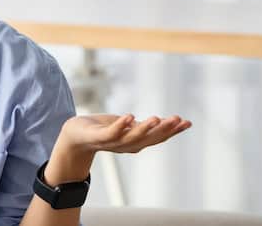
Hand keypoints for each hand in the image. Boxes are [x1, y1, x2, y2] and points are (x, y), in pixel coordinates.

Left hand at [59, 113, 191, 154]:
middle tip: (178, 119)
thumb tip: (161, 123)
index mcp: (135, 142)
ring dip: (144, 129)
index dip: (172, 131)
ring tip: (157, 118)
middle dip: (164, 130)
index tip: (188, 122)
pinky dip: (120, 126)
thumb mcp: (124, 127)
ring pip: (131, 138)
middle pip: (148, 139)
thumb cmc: (100, 130)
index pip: (157, 138)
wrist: (73, 137)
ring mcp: (111, 143)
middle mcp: (126, 145)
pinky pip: (110, 133)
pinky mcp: (97, 138)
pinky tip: (129, 116)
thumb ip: (140, 127)